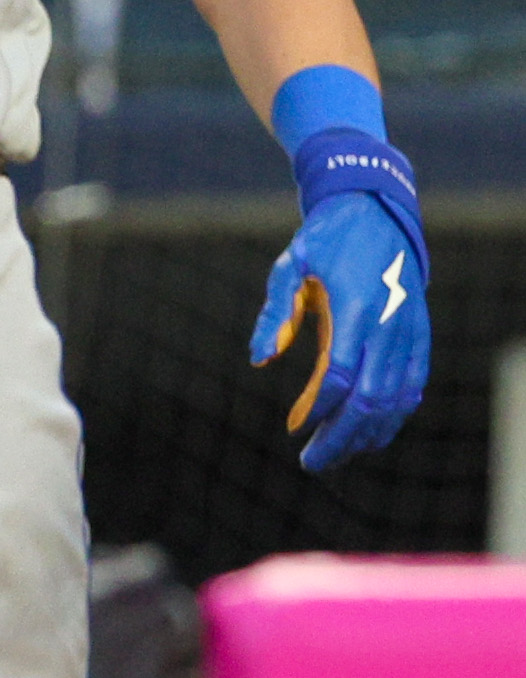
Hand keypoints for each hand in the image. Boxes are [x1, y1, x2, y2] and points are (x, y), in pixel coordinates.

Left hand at [252, 193, 430, 470]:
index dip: (316, 408)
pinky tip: (370, 433)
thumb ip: (275, 314)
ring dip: (366, 434)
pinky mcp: (420, 338)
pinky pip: (412, 388)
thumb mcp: (289, 266)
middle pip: (369, 400)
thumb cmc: (325, 242)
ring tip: (336, 453)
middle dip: (341, 437)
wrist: (376, 215)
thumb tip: (258, 360)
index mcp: (354, 309)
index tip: (294, 429)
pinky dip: (393, 416)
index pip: (339, 376)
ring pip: (395, 401)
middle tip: (313, 462)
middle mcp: (388, 327)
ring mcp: (410, 335)